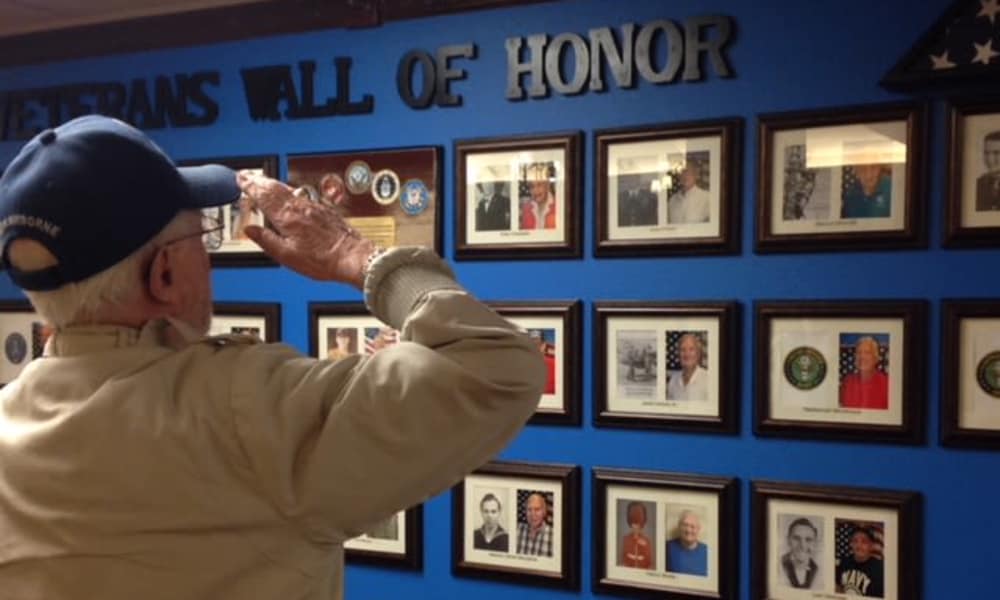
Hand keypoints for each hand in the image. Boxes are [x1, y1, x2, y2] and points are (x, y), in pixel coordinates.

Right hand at [236, 170, 375, 288]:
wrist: (353, 257)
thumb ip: (266, 240)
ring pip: (287, 189)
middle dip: (258, 180)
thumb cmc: (323, 260)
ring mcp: (313, 207)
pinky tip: (289, 194)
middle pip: (274, 188)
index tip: (240, 178)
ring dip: (272, 183)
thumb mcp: (287, 256)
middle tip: (247, 175)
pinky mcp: (324, 210)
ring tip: (262, 182)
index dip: (250, 186)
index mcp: (287, 218)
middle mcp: (300, 208)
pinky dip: (288, 191)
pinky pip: (301, 195)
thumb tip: (249, 230)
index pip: (263, 196)